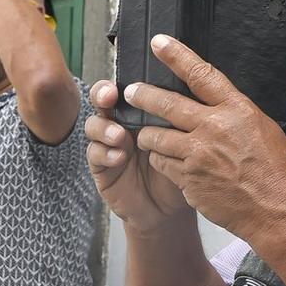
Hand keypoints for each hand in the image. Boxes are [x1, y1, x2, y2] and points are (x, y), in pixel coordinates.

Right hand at [84, 80, 191, 232]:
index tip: (127, 79)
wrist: (170, 209)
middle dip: (103, 93)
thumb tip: (192, 89)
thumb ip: (182, 118)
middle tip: (110, 96)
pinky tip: (119, 158)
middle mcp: (122, 122)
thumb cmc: (181, 169)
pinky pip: (95, 154)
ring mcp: (109, 144)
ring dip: (104, 128)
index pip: (129, 85)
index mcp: (142, 110)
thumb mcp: (187, 140)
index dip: (126, 77)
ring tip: (119, 136)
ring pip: (94, 125)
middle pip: (103, 98)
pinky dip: (105, 153)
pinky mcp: (101, 166)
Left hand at [123, 37, 285, 237]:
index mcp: (237, 110)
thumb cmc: (277, 171)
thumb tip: (215, 102)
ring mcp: (198, 156)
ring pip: (157, 136)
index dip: (176, 55)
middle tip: (130, 91)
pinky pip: (163, 164)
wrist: (278, 211)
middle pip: (167, 103)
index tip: (158, 42)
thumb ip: (234, 113)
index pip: (201, 74)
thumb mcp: (262, 129)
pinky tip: (163, 160)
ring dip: (148, 134)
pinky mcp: (188, 180)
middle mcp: (214, 128)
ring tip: (144, 133)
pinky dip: (161, 160)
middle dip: (143, 95)